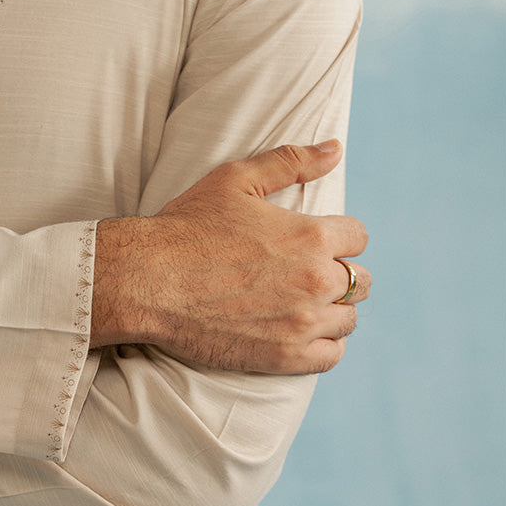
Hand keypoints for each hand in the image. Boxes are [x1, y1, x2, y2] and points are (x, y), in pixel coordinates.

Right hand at [92, 140, 369, 374]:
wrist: (146, 281)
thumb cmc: (187, 226)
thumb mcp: (236, 179)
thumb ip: (291, 161)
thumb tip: (335, 148)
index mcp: (310, 237)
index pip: (358, 237)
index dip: (339, 236)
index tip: (318, 240)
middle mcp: (314, 281)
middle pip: (359, 280)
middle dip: (340, 272)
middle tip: (308, 272)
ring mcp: (301, 323)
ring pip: (348, 319)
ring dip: (334, 309)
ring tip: (306, 302)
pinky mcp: (283, 357)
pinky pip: (332, 355)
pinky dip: (327, 344)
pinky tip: (307, 331)